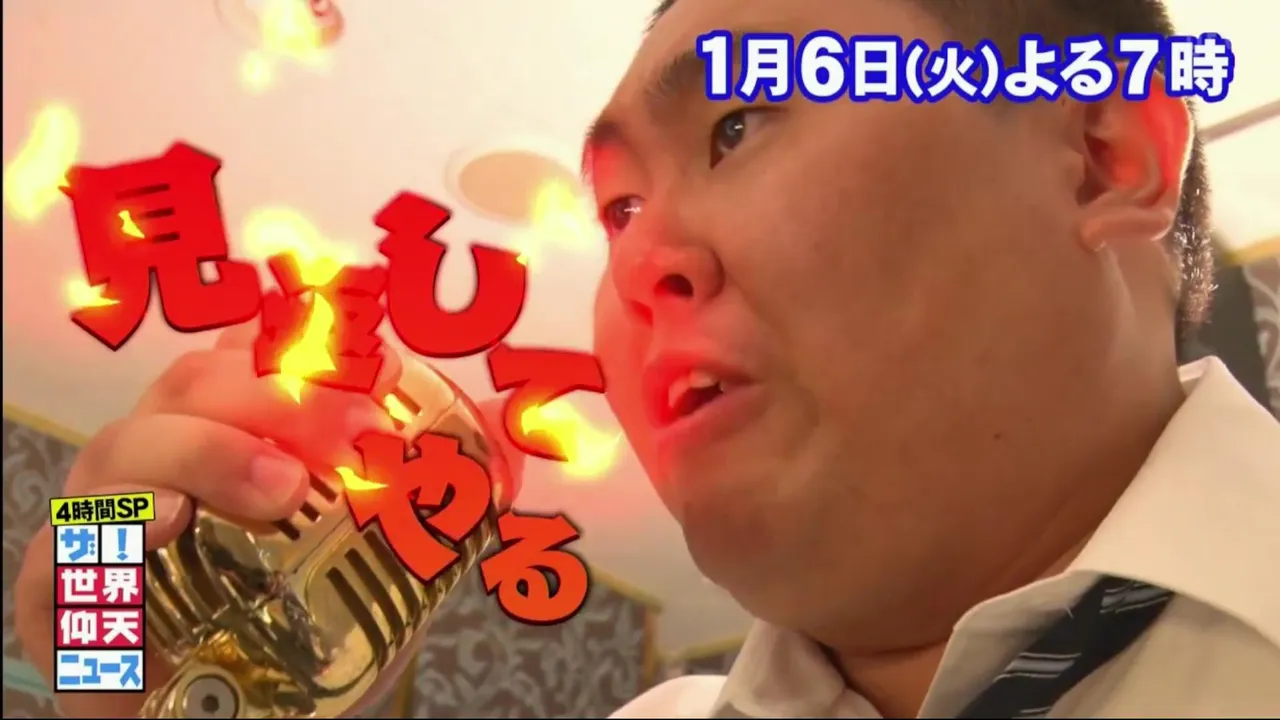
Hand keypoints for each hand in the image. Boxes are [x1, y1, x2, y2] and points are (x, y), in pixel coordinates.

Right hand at [14, 323, 517, 716]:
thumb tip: (511, 435)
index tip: (383, 368)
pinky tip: (169, 526)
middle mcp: (163, 447)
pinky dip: (122, 525)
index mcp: (228, 423)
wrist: (219, 713)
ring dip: (213, 450)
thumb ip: (432, 487)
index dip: (316, 342)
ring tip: (280, 487)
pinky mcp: (62, 582)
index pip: (257, 349)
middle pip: (201, 380)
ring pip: (136, 442)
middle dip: (282, 393)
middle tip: (357, 436)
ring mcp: (106, 507)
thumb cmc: (285, 615)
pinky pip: (76, 539)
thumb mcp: (375, 550)